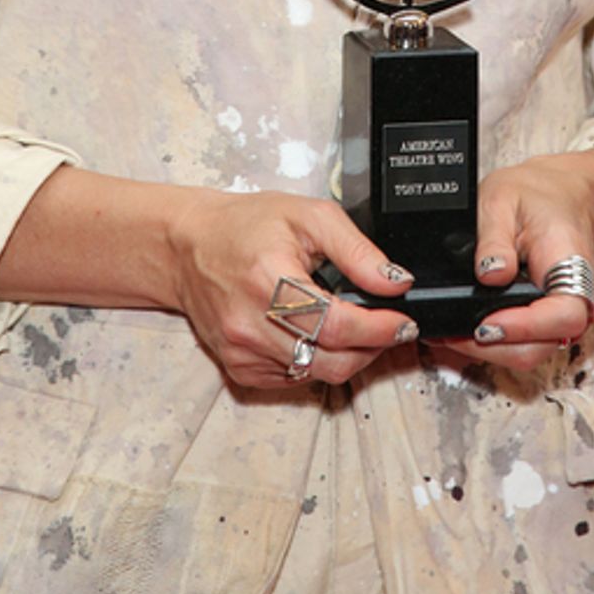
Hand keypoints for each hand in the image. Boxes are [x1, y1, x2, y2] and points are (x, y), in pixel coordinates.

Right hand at [167, 188, 418, 389]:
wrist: (189, 246)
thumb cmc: (245, 226)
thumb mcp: (308, 216)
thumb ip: (356, 250)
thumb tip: (395, 281)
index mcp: (269, 280)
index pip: (337, 325)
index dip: (379, 329)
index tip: (403, 321)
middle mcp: (251, 324)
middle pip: (331, 360)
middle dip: (372, 347)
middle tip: (389, 327)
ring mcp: (242, 352)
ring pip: (317, 374)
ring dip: (348, 356)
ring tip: (357, 327)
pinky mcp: (239, 368)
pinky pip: (293, 377)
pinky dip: (316, 361)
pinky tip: (317, 333)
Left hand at [431, 155, 593, 373]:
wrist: (559, 200)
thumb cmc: (536, 198)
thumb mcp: (504, 198)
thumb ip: (495, 237)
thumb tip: (489, 275)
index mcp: (574, 263)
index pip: (563, 314)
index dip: (523, 327)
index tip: (485, 324)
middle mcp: (580, 298)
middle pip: (543, 345)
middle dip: (495, 346)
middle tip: (453, 331)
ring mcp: (569, 316)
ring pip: (532, 352)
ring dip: (492, 349)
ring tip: (454, 331)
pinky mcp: (553, 325)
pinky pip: (528, 344)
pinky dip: (497, 343)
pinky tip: (469, 327)